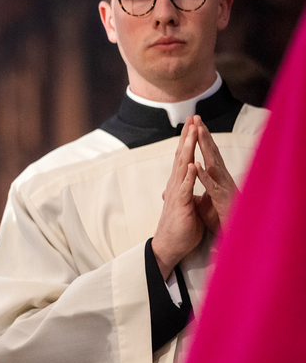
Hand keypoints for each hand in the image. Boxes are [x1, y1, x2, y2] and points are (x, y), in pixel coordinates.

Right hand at [151, 118, 203, 279]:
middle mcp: (175, 184)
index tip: (193, 124)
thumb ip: (186, 191)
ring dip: (187, 149)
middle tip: (192, 117)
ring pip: (182, 166)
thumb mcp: (186, 204)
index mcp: (179, 184)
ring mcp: (177, 193)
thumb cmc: (180, 226)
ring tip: (192, 132)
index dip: (188, 141)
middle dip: (187, 136)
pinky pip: (185, 187)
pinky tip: (191, 163)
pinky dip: (188, 175)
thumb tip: (185, 183)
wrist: (169, 245)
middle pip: (181, 155)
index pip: (183, 157)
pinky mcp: (180, 205)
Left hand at [192, 116, 237, 232]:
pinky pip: (211, 185)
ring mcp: (222, 186)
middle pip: (211, 152)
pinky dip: (204, 176)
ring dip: (205, 148)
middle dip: (203, 135)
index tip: (192, 124)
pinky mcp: (221, 198)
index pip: (206, 153)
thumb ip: (197, 189)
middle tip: (196, 118)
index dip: (199, 139)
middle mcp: (220, 177)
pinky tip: (197, 165)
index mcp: (215, 176)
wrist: (233, 232)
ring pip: (213, 163)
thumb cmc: (221, 215)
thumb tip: (187, 183)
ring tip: (198, 132)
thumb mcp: (204, 200)